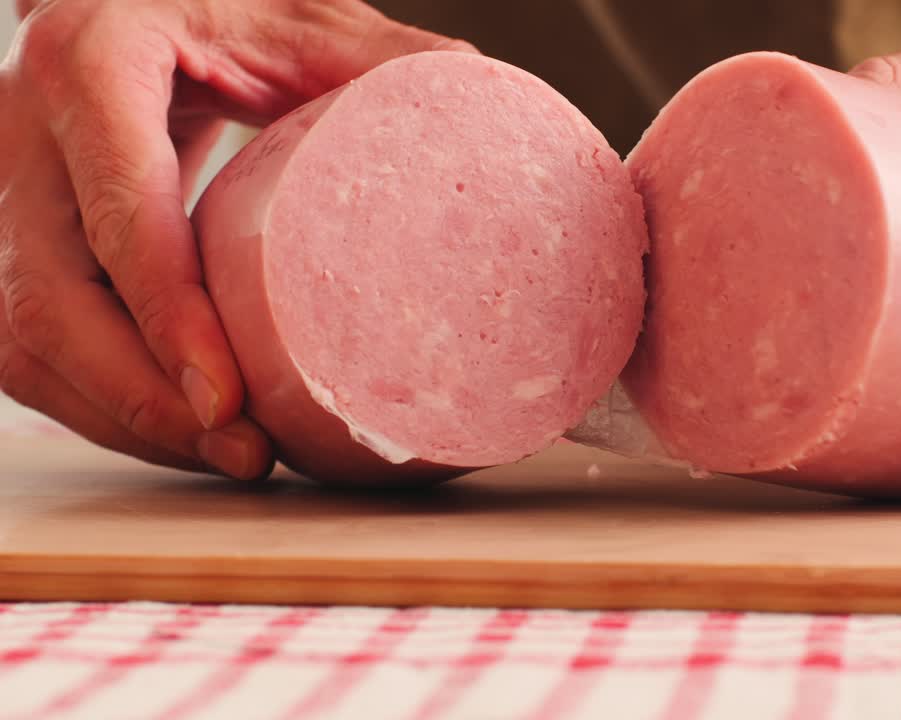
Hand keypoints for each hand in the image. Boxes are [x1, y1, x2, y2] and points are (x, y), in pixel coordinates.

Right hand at [0, 0, 473, 476]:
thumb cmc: (219, 2)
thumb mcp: (304, 18)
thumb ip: (389, 65)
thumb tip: (491, 119)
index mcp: (93, 61)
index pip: (116, 207)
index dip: (166, 314)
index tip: (224, 396)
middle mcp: (24, 130)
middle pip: (48, 301)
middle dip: (144, 398)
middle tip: (246, 450)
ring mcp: (4, 191)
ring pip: (24, 340)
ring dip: (124, 419)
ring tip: (230, 456)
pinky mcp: (13, 237)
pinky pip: (31, 345)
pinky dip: (103, 403)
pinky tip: (181, 430)